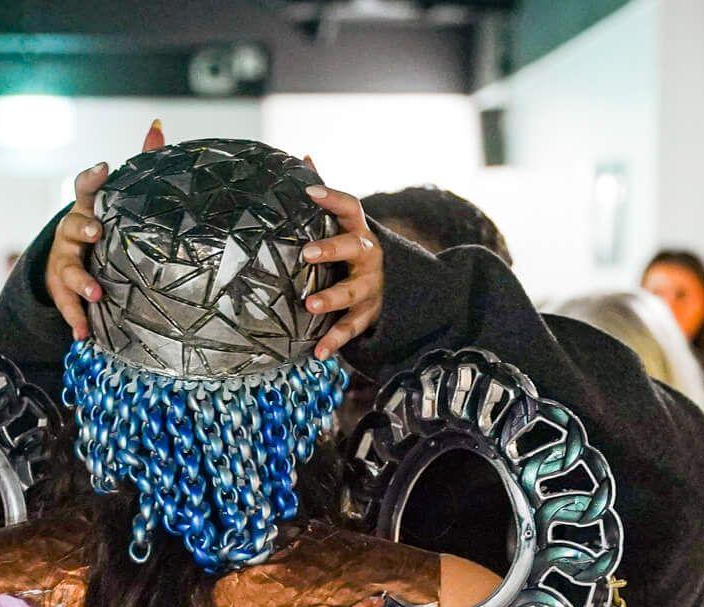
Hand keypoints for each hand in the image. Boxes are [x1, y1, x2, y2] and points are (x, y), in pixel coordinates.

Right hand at [45, 121, 169, 341]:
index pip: (85, 187)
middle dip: (83, 228)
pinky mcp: (62, 292)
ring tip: (96, 293)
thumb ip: (139, 163)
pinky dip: (75, 320)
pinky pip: (67, 306)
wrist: (67, 264)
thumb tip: (157, 125)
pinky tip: (84, 334)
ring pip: (68, 270)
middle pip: (72, 226)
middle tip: (97, 232)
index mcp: (87, 208)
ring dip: (81, 282)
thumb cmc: (103, 226)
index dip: (92, 178)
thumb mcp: (117, 199)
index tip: (105, 169)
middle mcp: (71, 233)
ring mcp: (64, 263)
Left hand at [300, 184, 384, 359]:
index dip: (332, 197)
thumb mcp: (348, 224)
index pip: (351, 207)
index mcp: (361, 231)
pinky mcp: (369, 315)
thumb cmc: (356, 249)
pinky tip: (318, 353)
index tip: (309, 190)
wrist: (399, 285)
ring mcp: (372, 287)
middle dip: (331, 250)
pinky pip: (352, 329)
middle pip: (354, 249)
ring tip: (310, 305)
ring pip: (353, 293)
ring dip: (332, 299)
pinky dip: (335, 342)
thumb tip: (303, 156)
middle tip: (306, 252)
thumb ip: (326, 194)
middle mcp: (370, 257)